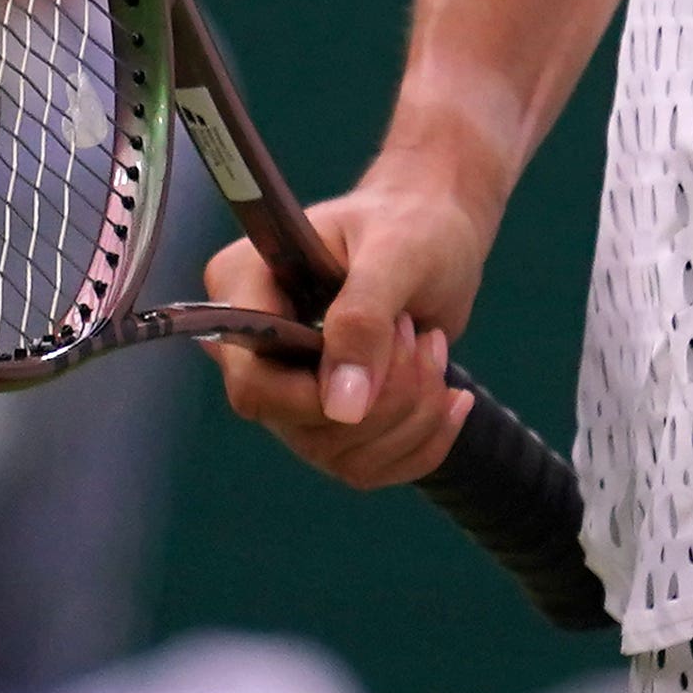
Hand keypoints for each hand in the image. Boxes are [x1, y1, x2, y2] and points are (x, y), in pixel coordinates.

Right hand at [203, 170, 488, 488]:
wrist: (439, 235)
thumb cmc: (412, 224)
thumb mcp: (396, 253)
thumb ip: (363, 321)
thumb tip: (342, 410)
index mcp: (242, 287)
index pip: (253, 382)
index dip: (319, 393)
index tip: (391, 346)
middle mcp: (255, 350)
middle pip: (301, 427)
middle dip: (386, 395)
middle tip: (417, 331)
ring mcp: (291, 392)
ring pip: (342, 455)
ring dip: (412, 412)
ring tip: (431, 345)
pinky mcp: (331, 421)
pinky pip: (371, 467)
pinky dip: (424, 440)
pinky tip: (450, 397)